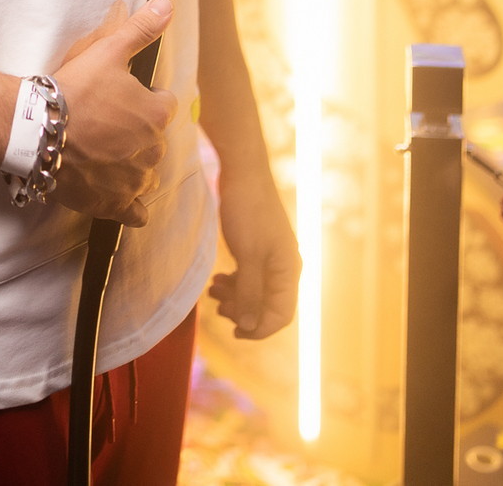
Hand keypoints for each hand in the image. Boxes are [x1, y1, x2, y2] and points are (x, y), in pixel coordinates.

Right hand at [53, 0, 176, 226]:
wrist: (36, 130)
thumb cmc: (72, 89)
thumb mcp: (108, 51)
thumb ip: (141, 29)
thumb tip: (168, 4)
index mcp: (155, 114)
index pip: (164, 102)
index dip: (143, 96)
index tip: (121, 96)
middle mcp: (152, 150)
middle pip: (154, 139)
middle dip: (136, 131)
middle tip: (105, 122)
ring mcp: (134, 181)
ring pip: (145, 172)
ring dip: (132, 164)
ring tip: (103, 152)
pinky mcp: (115, 204)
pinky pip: (136, 212)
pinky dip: (132, 206)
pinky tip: (122, 197)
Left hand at [208, 168, 300, 339]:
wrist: (243, 171)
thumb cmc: (248, 212)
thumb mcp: (247, 256)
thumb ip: (249, 293)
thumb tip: (249, 327)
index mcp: (289, 270)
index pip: (281, 315)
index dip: (258, 329)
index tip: (233, 332)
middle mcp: (285, 265)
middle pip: (268, 304)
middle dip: (243, 311)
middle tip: (217, 306)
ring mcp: (273, 255)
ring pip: (257, 289)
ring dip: (236, 296)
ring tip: (212, 291)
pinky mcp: (260, 245)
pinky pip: (250, 274)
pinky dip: (235, 281)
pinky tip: (218, 279)